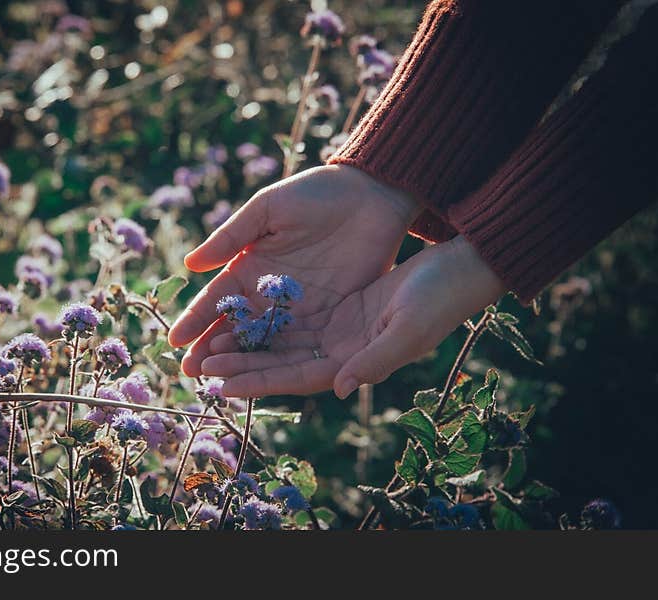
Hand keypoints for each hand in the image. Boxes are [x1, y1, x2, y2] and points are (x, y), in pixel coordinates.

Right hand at [168, 165, 420, 376]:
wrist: (372, 195)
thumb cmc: (316, 193)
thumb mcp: (268, 208)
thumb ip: (231, 236)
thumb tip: (190, 264)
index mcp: (249, 266)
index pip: (217, 299)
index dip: (196, 319)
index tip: (176, 340)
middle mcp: (268, 294)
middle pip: (235, 329)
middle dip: (212, 351)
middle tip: (191, 372)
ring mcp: (298, 310)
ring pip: (264, 344)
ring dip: (242, 363)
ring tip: (218, 381)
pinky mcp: (329, 319)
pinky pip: (301, 346)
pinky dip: (282, 363)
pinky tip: (264, 378)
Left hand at [198, 235, 506, 397]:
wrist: (459, 267)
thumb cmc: (440, 298)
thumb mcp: (409, 327)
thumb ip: (375, 360)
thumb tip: (341, 388)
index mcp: (356, 363)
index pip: (296, 379)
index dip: (257, 382)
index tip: (218, 383)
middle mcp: (342, 352)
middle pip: (281, 363)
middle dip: (240, 365)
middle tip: (198, 365)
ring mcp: (339, 330)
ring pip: (282, 340)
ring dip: (247, 341)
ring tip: (207, 340)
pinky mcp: (340, 306)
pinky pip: (294, 315)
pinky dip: (266, 315)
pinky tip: (239, 312)